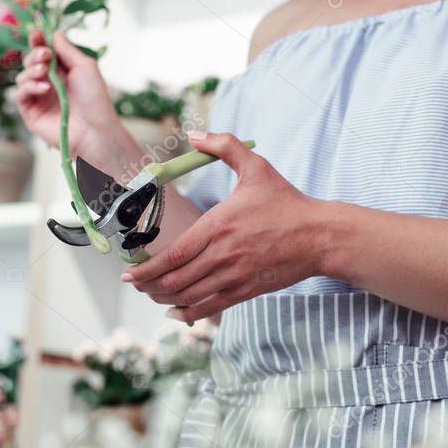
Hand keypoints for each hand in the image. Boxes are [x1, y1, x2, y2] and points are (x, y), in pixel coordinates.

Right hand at [14, 30, 123, 157]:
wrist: (94, 129)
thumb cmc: (94, 99)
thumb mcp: (84, 66)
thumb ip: (67, 49)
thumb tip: (53, 32)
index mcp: (61, 72)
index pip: (43, 52)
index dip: (37, 41)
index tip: (36, 32)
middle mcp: (48, 83)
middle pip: (29, 62)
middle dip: (34, 54)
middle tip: (45, 56)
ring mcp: (38, 98)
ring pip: (22, 77)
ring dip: (31, 70)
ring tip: (45, 73)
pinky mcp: (31, 113)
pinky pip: (20, 94)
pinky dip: (29, 87)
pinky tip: (44, 89)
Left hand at [121, 132, 329, 322]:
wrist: (319, 236)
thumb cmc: (286, 202)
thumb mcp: (256, 167)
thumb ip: (224, 146)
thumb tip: (194, 134)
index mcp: (219, 226)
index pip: (173, 254)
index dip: (147, 267)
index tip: (128, 272)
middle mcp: (223, 255)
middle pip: (175, 280)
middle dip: (148, 285)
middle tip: (135, 282)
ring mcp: (234, 276)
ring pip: (188, 296)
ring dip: (163, 298)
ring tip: (150, 294)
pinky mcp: (245, 291)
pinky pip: (209, 308)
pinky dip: (187, 312)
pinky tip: (174, 311)